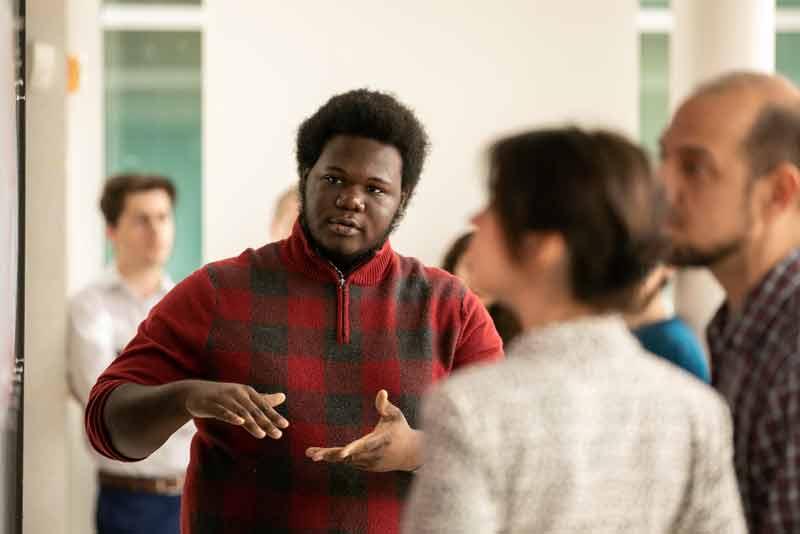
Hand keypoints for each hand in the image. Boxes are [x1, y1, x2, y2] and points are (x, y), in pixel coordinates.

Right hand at [181, 379, 288, 438]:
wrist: (194, 392)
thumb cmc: (224, 396)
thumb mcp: (245, 396)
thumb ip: (263, 399)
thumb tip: (283, 396)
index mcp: (247, 391)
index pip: (263, 405)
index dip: (274, 415)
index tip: (285, 425)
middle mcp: (238, 393)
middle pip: (254, 410)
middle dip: (267, 422)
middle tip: (278, 435)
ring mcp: (224, 398)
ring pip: (241, 412)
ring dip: (252, 423)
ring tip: (262, 434)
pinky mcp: (211, 404)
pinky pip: (223, 411)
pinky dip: (231, 416)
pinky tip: (240, 422)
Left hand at [306, 390, 421, 471]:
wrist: (411, 454)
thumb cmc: (401, 430)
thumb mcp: (396, 415)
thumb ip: (386, 406)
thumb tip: (381, 391)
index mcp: (380, 441)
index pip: (365, 446)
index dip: (353, 449)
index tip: (342, 453)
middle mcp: (373, 455)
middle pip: (349, 457)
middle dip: (331, 455)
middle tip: (313, 454)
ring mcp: (369, 463)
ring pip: (346, 461)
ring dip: (329, 457)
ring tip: (310, 453)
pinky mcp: (366, 467)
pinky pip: (348, 463)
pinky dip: (335, 459)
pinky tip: (321, 454)